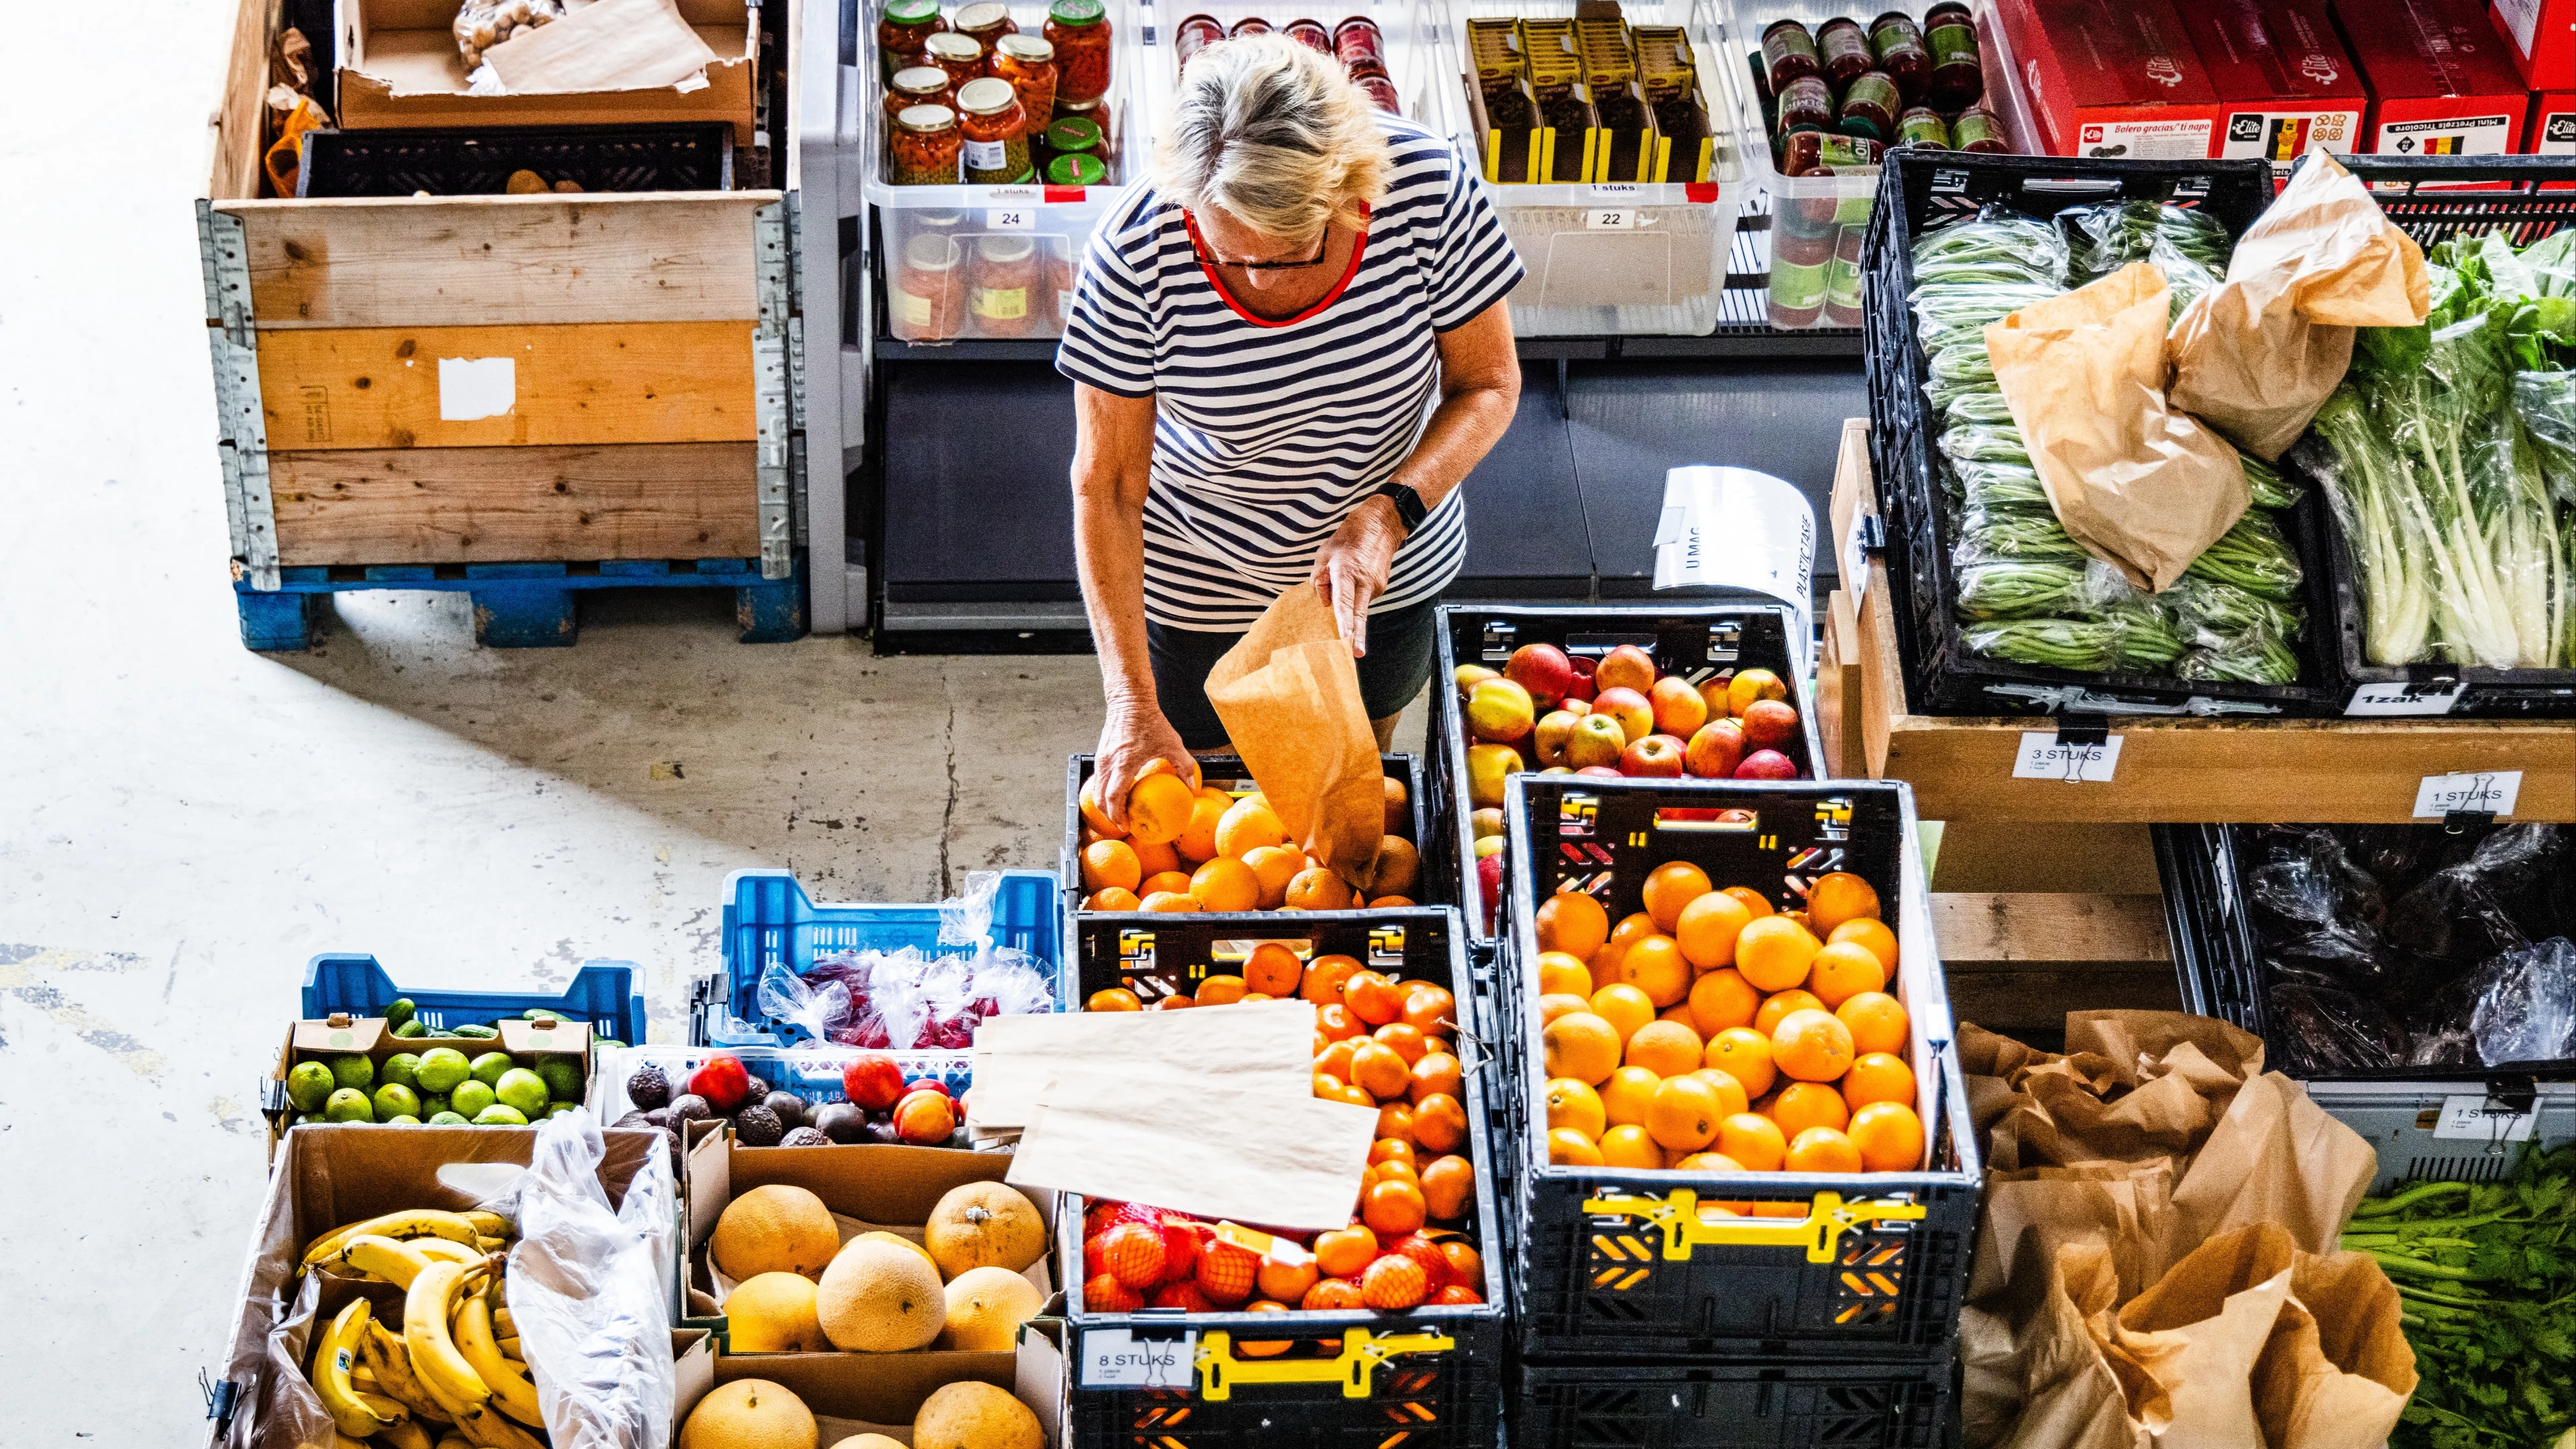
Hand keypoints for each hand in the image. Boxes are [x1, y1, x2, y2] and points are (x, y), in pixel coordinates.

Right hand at [1094, 694, 1195, 827]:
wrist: (1129, 701)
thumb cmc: (1150, 721)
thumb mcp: (1172, 743)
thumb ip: (1184, 766)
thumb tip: (1193, 787)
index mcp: (1124, 764)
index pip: (1113, 797)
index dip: (1117, 815)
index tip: (1126, 825)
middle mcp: (1108, 763)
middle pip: (1100, 798)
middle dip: (1109, 815)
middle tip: (1123, 824)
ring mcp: (1101, 759)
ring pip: (1096, 789)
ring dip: (1105, 804)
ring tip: (1119, 812)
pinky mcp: (1100, 754)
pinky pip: (1099, 779)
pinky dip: (1105, 791)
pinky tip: (1118, 793)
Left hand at [1311, 495, 1405, 656]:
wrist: (1382, 525)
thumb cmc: (1349, 537)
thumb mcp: (1324, 554)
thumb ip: (1320, 580)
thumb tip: (1325, 603)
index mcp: (1347, 572)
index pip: (1344, 601)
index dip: (1344, 621)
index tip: (1345, 638)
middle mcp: (1364, 582)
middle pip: (1359, 614)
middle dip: (1357, 636)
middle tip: (1356, 655)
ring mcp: (1376, 586)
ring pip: (1358, 606)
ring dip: (1349, 606)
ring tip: (1344, 578)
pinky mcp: (1381, 587)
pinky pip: (1363, 598)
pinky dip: (1355, 596)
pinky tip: (1354, 580)